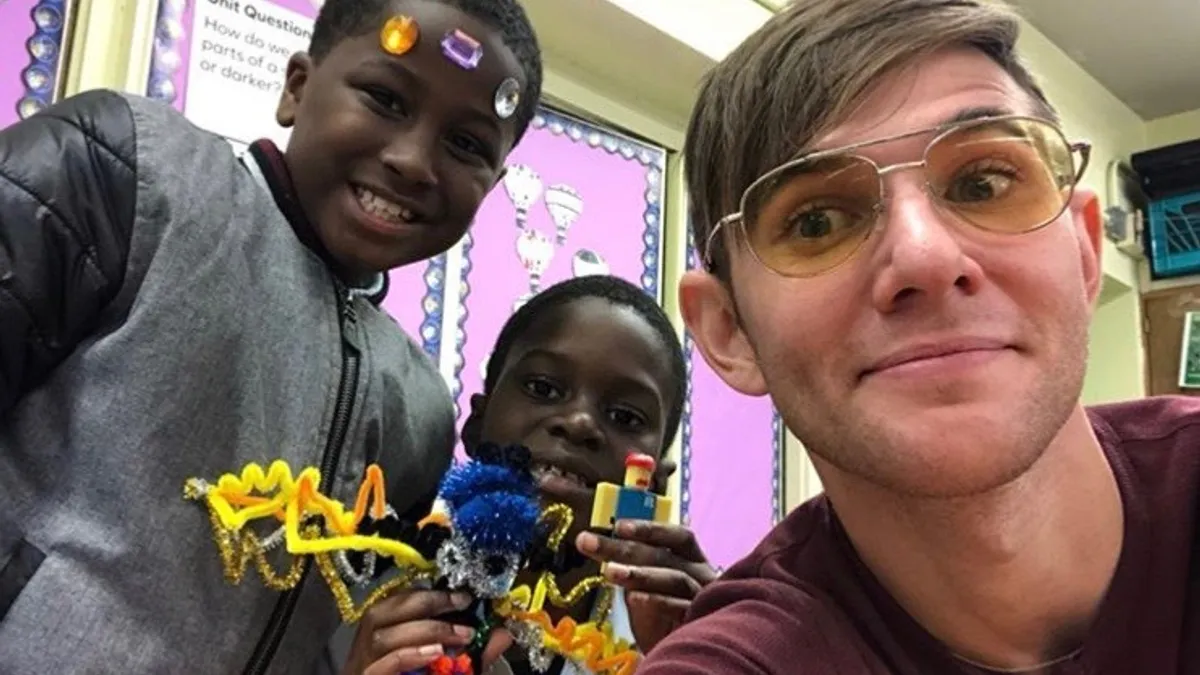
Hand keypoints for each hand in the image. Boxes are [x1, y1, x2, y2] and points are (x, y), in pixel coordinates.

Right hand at [340, 589, 508, 674]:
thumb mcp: (450, 670)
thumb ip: (474, 654)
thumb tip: (503, 634)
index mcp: (382, 640)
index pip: (392, 603)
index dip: (425, 594)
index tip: (461, 596)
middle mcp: (365, 652)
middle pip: (379, 613)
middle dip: (423, 604)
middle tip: (461, 606)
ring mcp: (362, 669)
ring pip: (380, 637)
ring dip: (423, 630)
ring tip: (457, 635)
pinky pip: (381, 667)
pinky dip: (407, 655)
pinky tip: (433, 654)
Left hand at [575, 520, 717, 652]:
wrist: (684, 662)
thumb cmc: (664, 622)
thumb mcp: (646, 591)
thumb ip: (631, 572)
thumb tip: (599, 548)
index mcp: (692, 562)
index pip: (677, 536)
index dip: (649, 528)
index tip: (617, 526)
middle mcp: (702, 576)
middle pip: (664, 555)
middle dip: (624, 548)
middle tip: (589, 542)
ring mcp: (703, 598)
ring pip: (675, 578)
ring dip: (639, 573)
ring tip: (609, 571)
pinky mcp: (700, 621)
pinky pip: (679, 608)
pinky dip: (656, 600)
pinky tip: (633, 597)